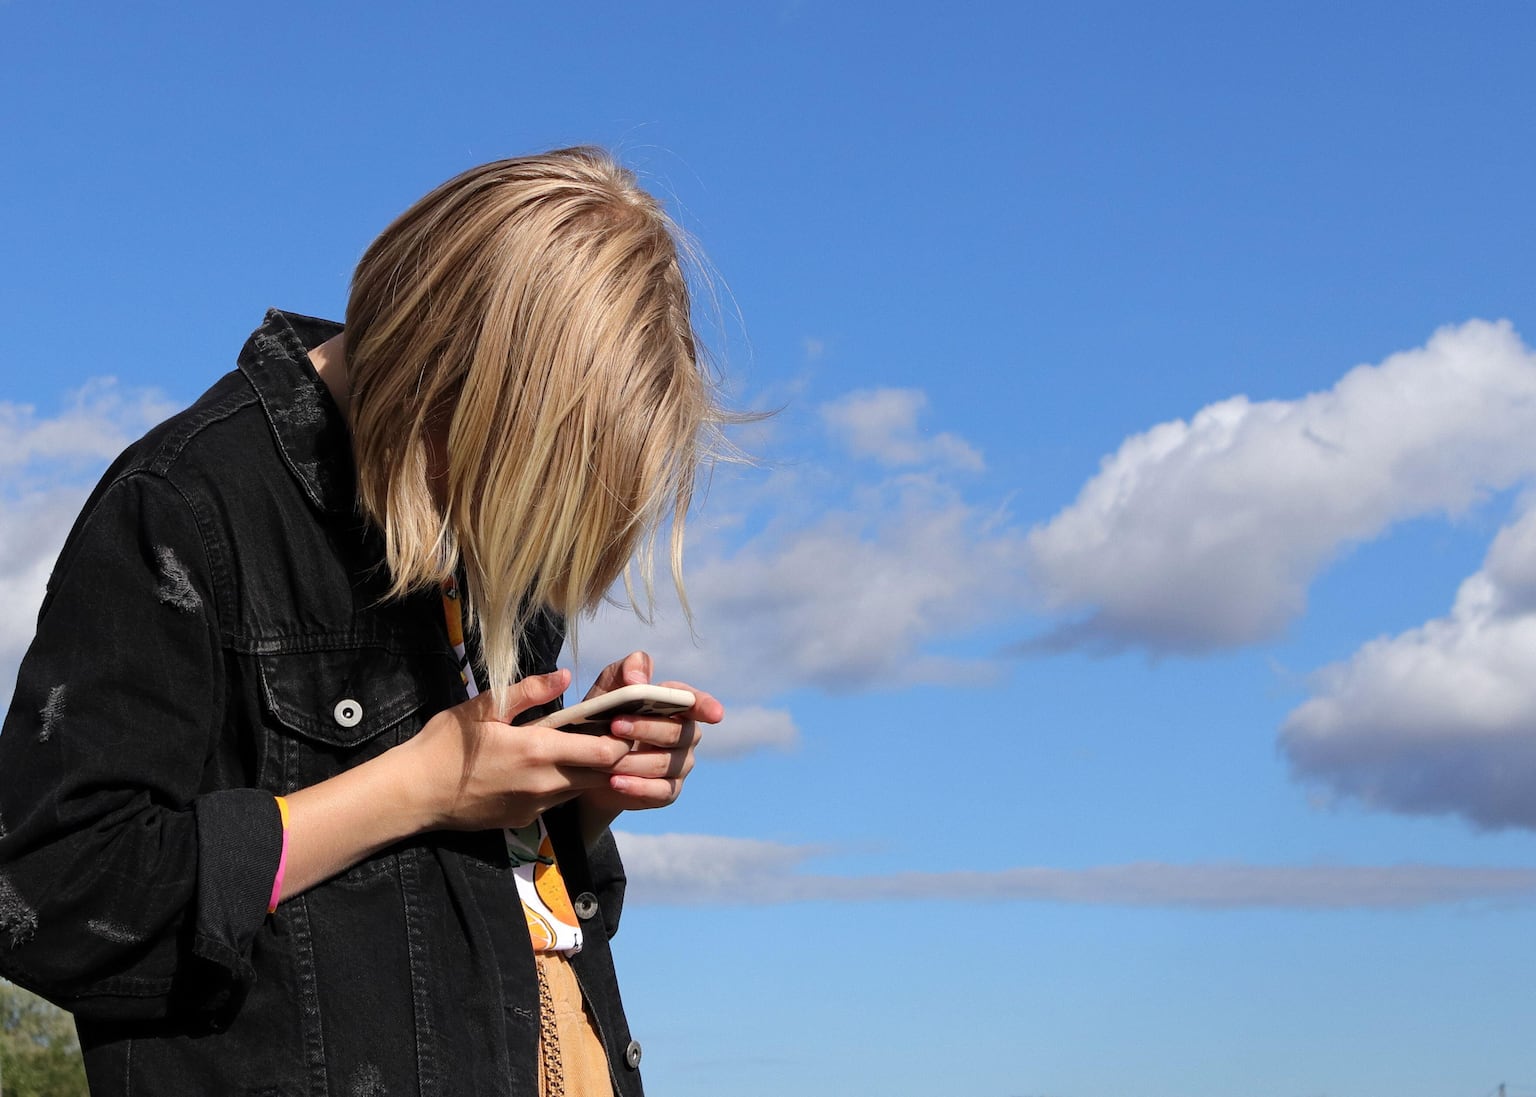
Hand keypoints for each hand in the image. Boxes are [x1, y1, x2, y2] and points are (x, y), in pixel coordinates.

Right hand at [399, 669, 631, 831]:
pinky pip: (559, 801)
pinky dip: (566, 785)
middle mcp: (545, 784)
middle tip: (610, 733)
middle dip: (614, 757)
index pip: (606, 753)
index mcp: (539, 751)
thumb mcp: (483, 707)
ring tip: (583, 746)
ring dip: (591, 771)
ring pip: (583, 789)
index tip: (620, 721)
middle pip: (604, 776)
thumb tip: (564, 675)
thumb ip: (529, 691)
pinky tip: (551, 767)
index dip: (622, 739)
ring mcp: (537, 806)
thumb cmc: (445, 744)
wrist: (414, 794)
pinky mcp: (526, 819)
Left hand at [574, 652, 723, 841]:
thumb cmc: (602, 718)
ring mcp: (679, 765)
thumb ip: (624, 671)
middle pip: (676, 732)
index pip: (697, 702)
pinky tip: (615, 781)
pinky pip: (660, 791)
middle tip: (615, 725)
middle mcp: (685, 736)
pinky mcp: (668, 792)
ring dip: (633, 760)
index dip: (707, 706)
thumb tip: (638, 680)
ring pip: (665, 763)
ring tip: (604, 759)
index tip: (715, 714)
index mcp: (677, 706)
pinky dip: (637, 787)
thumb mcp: (606, 690)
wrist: (587, 764)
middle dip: (646, 728)